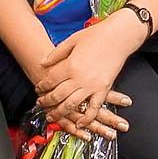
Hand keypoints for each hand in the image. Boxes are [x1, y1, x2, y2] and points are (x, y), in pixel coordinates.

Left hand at [34, 15, 141, 135]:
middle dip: (47, 102)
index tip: (38, 89)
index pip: (51, 81)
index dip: (42, 86)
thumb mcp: (72, 40)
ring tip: (52, 116)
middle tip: (41, 103)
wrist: (119, 36)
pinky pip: (93, 108)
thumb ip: (56, 53)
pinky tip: (79, 124)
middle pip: (58, 96)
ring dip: (60, 113)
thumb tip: (43, 63)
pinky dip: (86, 118)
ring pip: (71, 105)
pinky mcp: (104, 89)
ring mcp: (92, 86)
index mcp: (70, 65)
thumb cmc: (96, 35)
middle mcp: (79, 78)